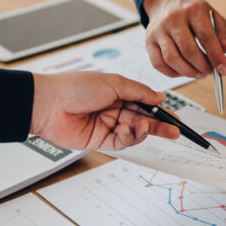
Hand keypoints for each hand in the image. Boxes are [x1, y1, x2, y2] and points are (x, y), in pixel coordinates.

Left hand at [30, 72, 179, 149]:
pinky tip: (126, 128)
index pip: (147, 103)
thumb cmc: (76, 87)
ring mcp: (108, 125)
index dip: (162, 111)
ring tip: (143, 125)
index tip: (176, 119)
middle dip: (160, 126)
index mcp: (119, 93)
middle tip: (175, 132)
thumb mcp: (115, 83)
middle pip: (145, 120)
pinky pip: (122, 142)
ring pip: (135, 132)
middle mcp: (115, 109)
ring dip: (143, 130)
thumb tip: (160, 97)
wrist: (48, 104)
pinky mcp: (100, 140)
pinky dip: (128, 137)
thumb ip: (140, 92)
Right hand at [143, 0, 225, 77]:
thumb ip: (223, 34)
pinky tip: (184, 72)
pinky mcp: (149, 41)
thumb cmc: (193, 12)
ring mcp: (158, 30)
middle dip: (203, 66)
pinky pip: (159, 64)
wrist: (167, 2)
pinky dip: (173, 73)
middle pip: (188, 51)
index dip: (216, 57)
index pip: (206, 37)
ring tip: (199, 73)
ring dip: (188, 72)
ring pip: (172, 59)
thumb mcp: (212, 16)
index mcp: (193, 10)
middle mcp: (173, 18)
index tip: (224, 70)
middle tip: (210, 72)